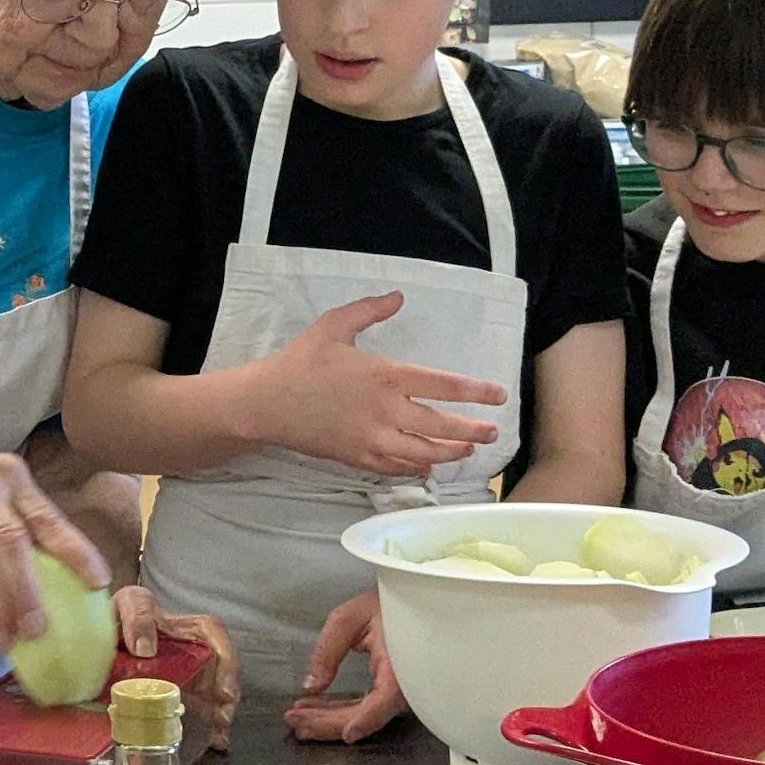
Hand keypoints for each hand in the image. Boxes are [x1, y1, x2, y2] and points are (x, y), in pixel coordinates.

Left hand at [115, 586, 239, 751]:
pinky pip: (196, 709)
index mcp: (184, 627)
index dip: (226, 659)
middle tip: (222, 719)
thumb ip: (137, 615)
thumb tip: (146, 648)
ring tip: (217, 735)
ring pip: (213, 692)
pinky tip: (211, 742)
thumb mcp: (127, 604)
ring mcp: (186, 673)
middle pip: (220, 670)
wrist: (96, 637)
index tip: (224, 689)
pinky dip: (206, 726)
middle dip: (227, 696)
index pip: (213, 634)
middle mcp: (192, 651)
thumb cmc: (118, 615)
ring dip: (219, 713)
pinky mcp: (172, 694)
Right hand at [247, 292, 507, 475]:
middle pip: (443, 426)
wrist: (266, 404)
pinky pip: (398, 468)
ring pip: (425, 453)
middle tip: (493, 431)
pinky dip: (418, 467)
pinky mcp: (359, 459)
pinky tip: (429, 464)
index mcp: (386, 376)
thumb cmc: (301, 362)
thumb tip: (399, 297)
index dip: (477, 391)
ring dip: (452, 452)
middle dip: (474, 430)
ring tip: (468, 449)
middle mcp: (386, 411)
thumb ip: (370, 310)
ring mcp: (373, 440)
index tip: (498, 394)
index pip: (444, 386)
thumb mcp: (334, 325)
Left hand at [284, 591, 406, 744]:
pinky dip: (339, 711)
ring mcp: (397, 692)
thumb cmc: (383, 605)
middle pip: (368, 713)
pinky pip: (364, 709)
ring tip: (297, 715)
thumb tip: (311, 686)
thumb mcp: (349, 618)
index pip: (387, 698)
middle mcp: (404, 683)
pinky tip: (314, 708)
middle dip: (328, 721)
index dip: (368, 718)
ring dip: (328, 719)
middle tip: (293, 719)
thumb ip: (327, 651)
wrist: (407, 603)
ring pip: (363, 715)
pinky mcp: (388, 693)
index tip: (348, 733)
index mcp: (399, 662)